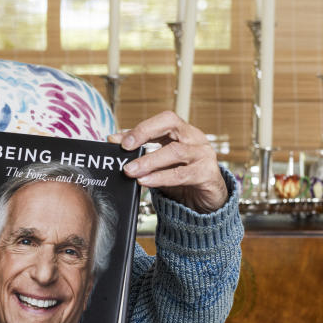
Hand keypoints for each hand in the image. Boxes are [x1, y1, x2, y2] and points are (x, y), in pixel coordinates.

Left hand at [109, 110, 227, 212]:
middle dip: (144, 134)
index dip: (140, 127)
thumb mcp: (161, 165)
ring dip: (148, 161)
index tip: (116, 139)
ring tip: (130, 170)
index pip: (162, 120)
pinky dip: (161, 177)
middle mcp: (195, 138)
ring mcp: (203, 155)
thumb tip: (115, 144)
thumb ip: (143, 154)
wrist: (207, 202)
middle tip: (124, 148)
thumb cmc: (183, 179)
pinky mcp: (207, 174)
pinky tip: (145, 181)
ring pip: (174, 151)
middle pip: (171, 124)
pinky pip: (181, 174)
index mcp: (183, 131)